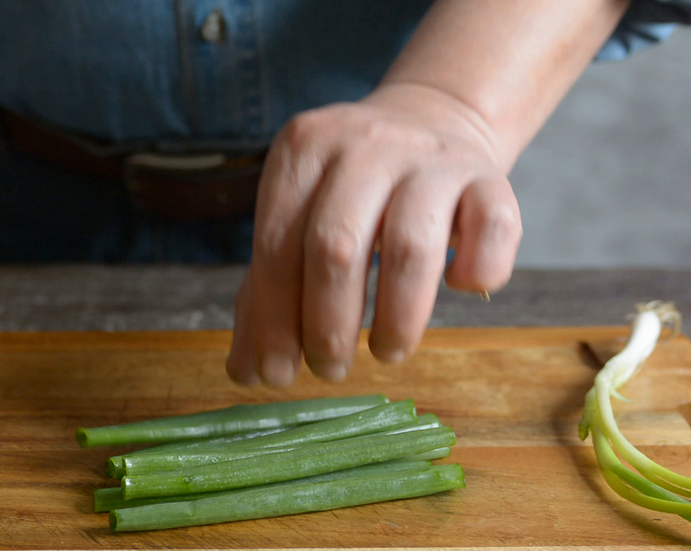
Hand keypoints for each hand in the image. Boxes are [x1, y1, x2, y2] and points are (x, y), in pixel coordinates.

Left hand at [227, 83, 521, 386]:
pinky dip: (479, 270)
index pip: (277, 245)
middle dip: (328, 324)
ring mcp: (430, 157)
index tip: (277, 374)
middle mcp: (364, 144)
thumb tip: (246, 371)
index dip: (274, 318)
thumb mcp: (299, 219)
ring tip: (386, 351)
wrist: (432, 117)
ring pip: (410, 245)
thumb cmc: (351, 189)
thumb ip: (267, 290)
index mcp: (302, 150)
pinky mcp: (488, 176)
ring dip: (397, 317)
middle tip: (330, 369)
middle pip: (336, 246)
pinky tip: (458, 288)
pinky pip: (494, 227)